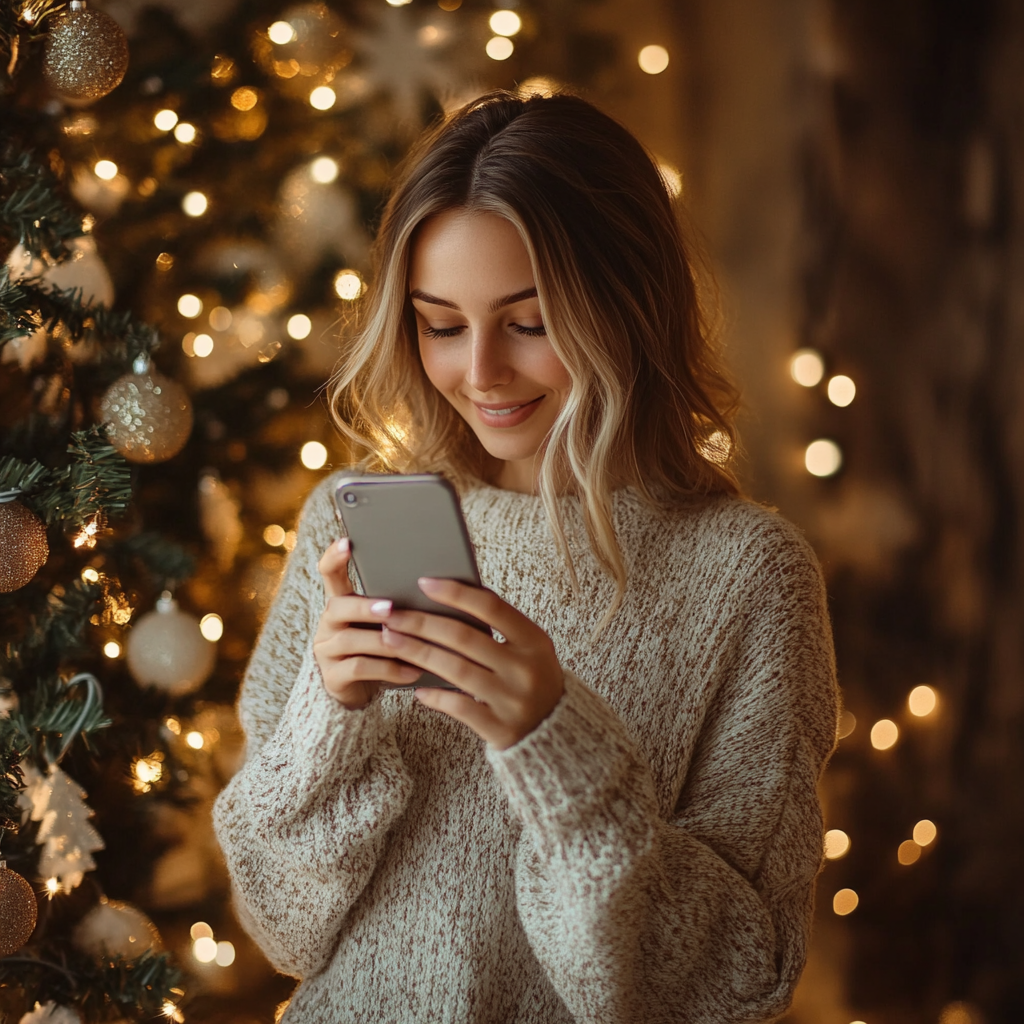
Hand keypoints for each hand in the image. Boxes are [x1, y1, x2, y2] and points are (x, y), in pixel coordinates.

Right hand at [314, 538, 422, 708]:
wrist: (365, 690)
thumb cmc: (385, 647)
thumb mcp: (389, 622)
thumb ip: (400, 603)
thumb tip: (439, 582)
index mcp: (343, 602)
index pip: (329, 573)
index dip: (334, 557)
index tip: (347, 542)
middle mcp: (329, 623)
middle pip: (338, 606)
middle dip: (366, 606)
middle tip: (391, 607)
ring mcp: (327, 650)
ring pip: (351, 639)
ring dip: (385, 640)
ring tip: (412, 642)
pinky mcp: (333, 677)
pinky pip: (360, 668)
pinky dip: (390, 669)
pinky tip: (413, 670)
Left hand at [375, 578, 564, 749]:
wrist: (557, 731)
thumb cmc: (533, 679)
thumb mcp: (530, 649)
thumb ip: (500, 627)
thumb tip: (449, 597)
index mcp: (534, 641)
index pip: (491, 607)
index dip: (455, 593)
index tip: (424, 582)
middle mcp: (525, 669)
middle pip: (463, 638)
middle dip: (421, 623)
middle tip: (392, 614)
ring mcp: (512, 700)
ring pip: (454, 670)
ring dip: (417, 652)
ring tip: (391, 640)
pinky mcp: (499, 728)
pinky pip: (458, 706)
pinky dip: (435, 696)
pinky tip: (416, 688)